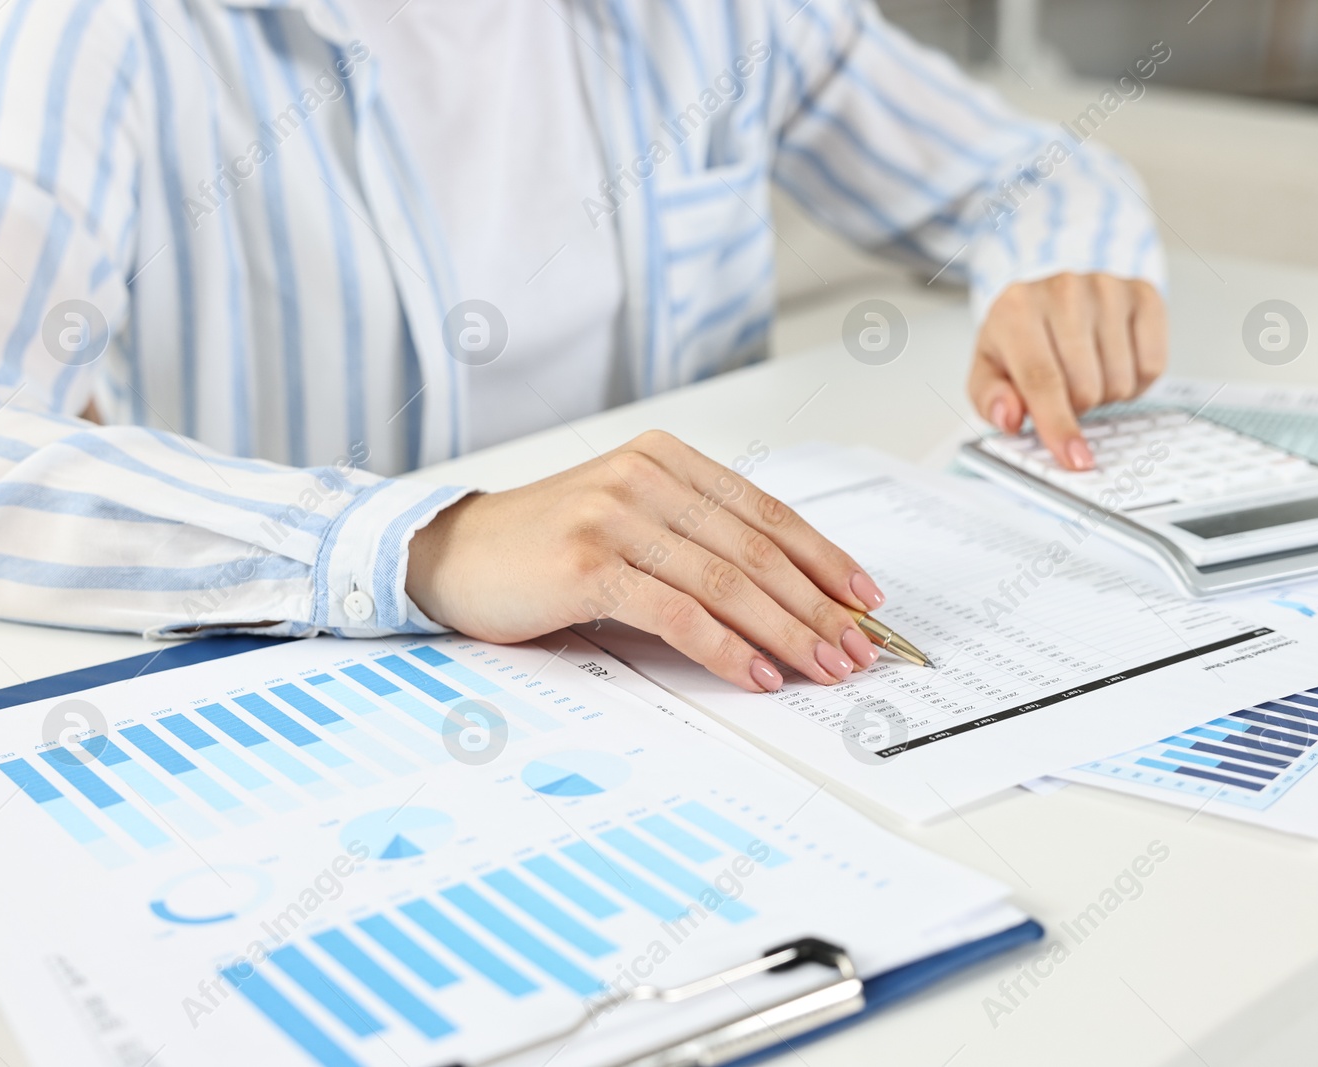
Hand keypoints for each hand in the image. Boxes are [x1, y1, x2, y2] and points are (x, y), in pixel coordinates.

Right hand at [403, 431, 886, 692]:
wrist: (453, 555)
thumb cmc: (544, 548)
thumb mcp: (628, 521)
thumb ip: (694, 539)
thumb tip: (784, 596)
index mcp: (666, 459)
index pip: (766, 511)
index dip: (824, 559)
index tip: (865, 599)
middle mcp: (645, 476)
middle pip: (757, 549)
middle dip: (816, 607)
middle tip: (855, 649)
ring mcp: (615, 515)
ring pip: (728, 581)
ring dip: (785, 632)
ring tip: (821, 667)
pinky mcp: (589, 563)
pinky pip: (679, 612)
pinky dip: (727, 648)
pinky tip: (756, 674)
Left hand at [969, 273, 1167, 469]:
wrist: (1049, 296)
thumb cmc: (1020, 338)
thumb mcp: (990, 369)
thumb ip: (990, 399)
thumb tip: (1009, 418)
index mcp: (1016, 309)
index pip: (1041, 380)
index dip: (1059, 425)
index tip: (1075, 459)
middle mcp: (1062, 290)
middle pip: (1085, 387)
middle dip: (1075, 407)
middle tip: (1063, 389)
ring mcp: (1107, 288)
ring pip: (1121, 381)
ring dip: (1104, 394)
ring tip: (1086, 371)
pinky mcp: (1143, 294)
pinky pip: (1153, 366)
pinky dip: (1135, 381)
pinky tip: (1113, 362)